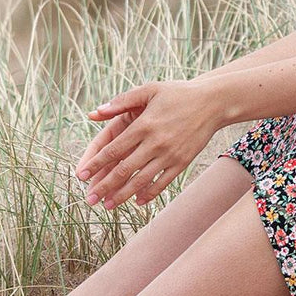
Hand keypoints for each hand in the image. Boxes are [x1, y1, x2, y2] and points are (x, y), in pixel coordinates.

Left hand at [74, 79, 222, 208]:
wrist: (213, 102)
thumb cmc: (178, 93)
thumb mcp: (149, 89)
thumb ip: (121, 101)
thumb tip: (94, 113)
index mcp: (143, 124)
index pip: (113, 149)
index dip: (95, 164)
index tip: (82, 175)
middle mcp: (155, 142)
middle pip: (124, 170)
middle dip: (104, 186)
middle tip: (90, 199)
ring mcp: (170, 154)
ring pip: (141, 180)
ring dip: (123, 195)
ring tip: (108, 205)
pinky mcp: (182, 162)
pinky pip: (163, 182)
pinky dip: (149, 193)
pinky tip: (138, 201)